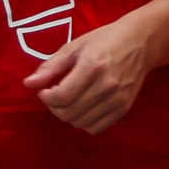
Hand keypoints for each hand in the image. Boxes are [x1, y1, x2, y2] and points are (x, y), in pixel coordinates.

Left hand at [28, 12, 156, 133]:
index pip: (62, 96)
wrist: (140, 42)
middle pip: (69, 112)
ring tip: (69, 100)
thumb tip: (28, 84)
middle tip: (55, 95)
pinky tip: (83, 107)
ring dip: (68, 115)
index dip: (47, 97)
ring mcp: (117, 99)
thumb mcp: (76, 46)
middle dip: (54, 107)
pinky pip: (95, 127)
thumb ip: (51, 66)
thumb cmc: (105, 40)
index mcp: (92, 66)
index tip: (44, 90)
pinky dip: (83, 122)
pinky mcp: (123, 108)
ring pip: (80, 122)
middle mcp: (106, 85)